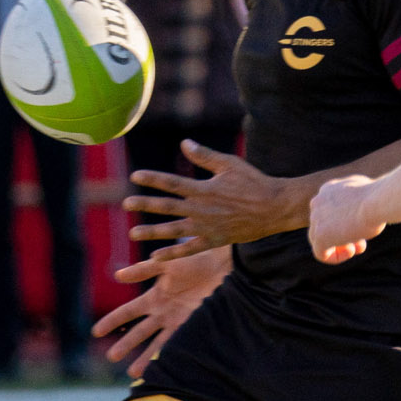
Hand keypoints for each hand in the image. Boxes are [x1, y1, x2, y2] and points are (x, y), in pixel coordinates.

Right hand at [94, 243, 229, 377]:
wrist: (223, 264)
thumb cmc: (193, 259)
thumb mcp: (166, 263)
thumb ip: (144, 270)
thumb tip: (117, 275)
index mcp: (153, 297)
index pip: (127, 312)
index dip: (112, 321)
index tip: (95, 332)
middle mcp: (163, 312)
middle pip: (139, 332)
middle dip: (125, 345)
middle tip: (111, 357)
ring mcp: (178, 321)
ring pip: (157, 343)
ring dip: (145, 357)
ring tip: (134, 373)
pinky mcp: (194, 325)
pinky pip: (179, 342)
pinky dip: (170, 355)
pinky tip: (163, 368)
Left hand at [124, 141, 302, 261]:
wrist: (275, 207)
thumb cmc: (254, 182)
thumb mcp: (230, 164)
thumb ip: (205, 156)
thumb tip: (184, 143)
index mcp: (204, 189)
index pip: (172, 183)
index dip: (152, 179)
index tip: (135, 176)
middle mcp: (202, 209)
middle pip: (167, 207)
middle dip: (145, 205)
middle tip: (126, 204)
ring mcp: (207, 227)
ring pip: (174, 230)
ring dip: (153, 232)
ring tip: (134, 233)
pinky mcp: (215, 240)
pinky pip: (190, 249)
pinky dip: (173, 254)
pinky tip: (156, 257)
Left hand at [310, 175, 385, 263]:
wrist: (377, 201)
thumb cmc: (379, 197)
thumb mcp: (368, 192)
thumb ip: (357, 200)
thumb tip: (359, 208)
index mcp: (327, 190)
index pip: (329, 212)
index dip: (346, 224)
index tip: (361, 229)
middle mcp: (318, 202)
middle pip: (324, 226)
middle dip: (343, 236)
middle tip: (361, 242)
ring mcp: (316, 219)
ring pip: (321, 240)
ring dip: (340, 247)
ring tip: (358, 248)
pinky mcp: (320, 236)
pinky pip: (321, 254)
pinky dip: (335, 257)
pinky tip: (351, 253)